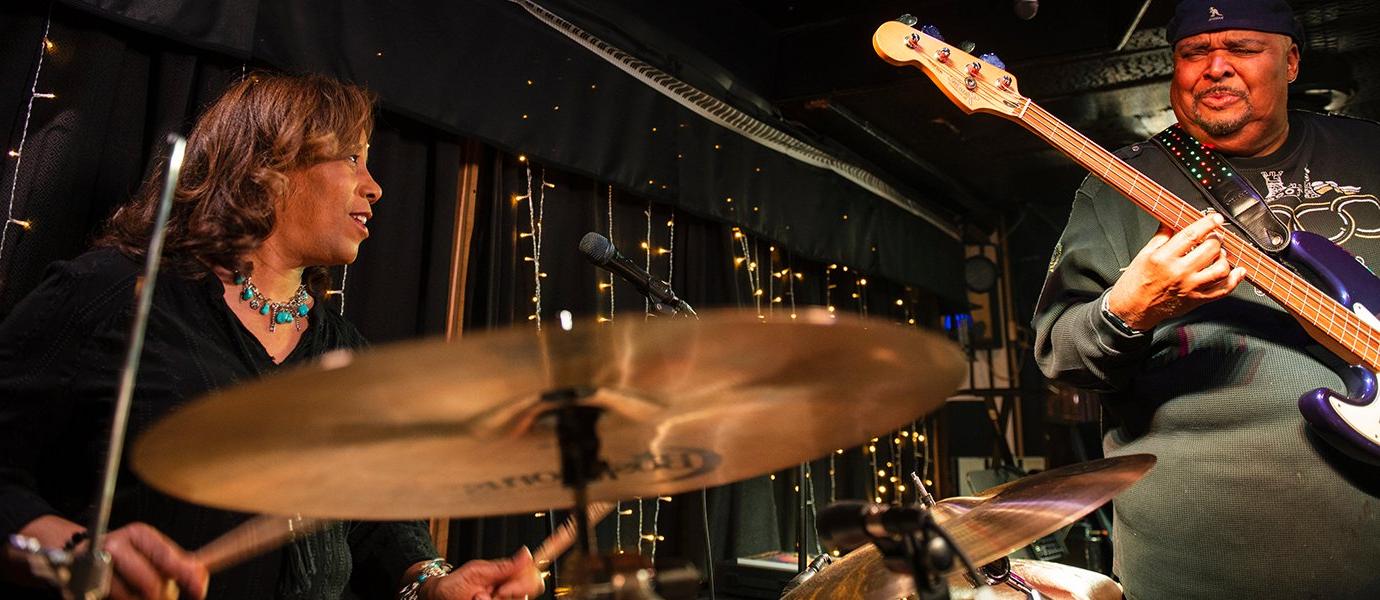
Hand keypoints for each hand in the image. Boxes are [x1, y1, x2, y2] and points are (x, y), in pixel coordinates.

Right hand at [80, 523, 208, 599]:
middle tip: (164, 596)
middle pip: (151, 585)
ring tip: (137, 594)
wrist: (82, 558)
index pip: (166, 558)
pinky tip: (122, 596)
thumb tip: (199, 576)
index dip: (185, 576)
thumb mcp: (152, 553)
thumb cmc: (126, 557)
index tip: (199, 590)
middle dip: (162, 597)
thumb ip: (178, 564)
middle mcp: (115, 546)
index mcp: (138, 534)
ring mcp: (94, 567)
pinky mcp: (81, 586)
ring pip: (130, 599)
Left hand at [421, 547, 544, 599]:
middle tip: (489, 593)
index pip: (533, 579)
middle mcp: (508, 592)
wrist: (437, 597)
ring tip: (477, 598)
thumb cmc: (454, 583)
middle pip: (524, 596)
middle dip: (507, 594)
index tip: (505, 586)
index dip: (523, 584)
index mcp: (508, 576)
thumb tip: (527, 553)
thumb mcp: (478, 571)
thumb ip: (504, 566)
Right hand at [1106, 213, 1247, 330]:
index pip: (1192, 235)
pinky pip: (1223, 290)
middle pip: (1210, 249)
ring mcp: (1191, 287)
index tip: (1215, 219)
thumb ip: (1161, 237)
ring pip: (1220, 268)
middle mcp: (1179, 272)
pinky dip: (1234, 279)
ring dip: (1224, 257)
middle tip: (1214, 236)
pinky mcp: (1197, 300)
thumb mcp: (1143, 255)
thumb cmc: (1135, 284)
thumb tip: (1171, 221)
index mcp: (1164, 258)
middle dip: (1216, 238)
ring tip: (1219, 253)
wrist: (1132, 310)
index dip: (1208, 223)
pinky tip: (1236, 271)